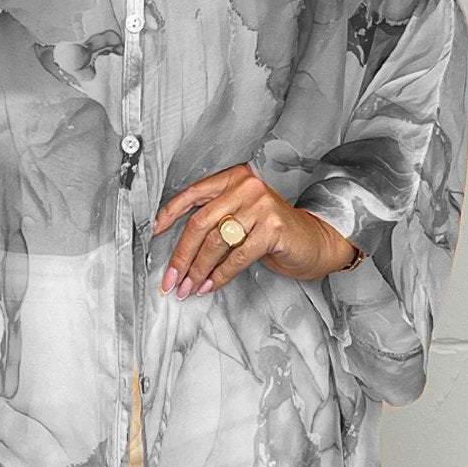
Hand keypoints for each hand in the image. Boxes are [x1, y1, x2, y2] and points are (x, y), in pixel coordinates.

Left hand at [151, 162, 360, 297]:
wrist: (313, 240)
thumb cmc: (271, 230)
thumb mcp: (241, 216)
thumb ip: (215, 219)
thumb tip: (178, 247)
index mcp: (234, 178)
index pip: (193, 193)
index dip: (170, 213)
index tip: (155, 233)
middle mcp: (247, 186)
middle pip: (200, 222)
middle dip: (181, 255)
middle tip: (171, 279)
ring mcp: (261, 205)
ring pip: (216, 242)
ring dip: (198, 270)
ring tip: (189, 288)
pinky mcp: (272, 228)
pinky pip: (237, 257)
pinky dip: (220, 275)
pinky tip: (210, 286)